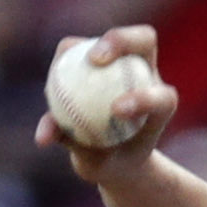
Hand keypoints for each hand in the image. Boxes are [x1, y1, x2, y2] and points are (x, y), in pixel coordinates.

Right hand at [35, 28, 177, 183]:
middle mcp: (146, 75)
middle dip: (121, 40)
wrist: (116, 157)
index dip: (143, 98)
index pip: (161, 95)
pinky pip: (75, 53)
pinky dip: (60, 62)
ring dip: (83, 45)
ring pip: (105, 39)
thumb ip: (76, 149)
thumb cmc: (113, 164)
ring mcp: (123, 62)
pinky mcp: (97, 59)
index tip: (115, 111)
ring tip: (60, 63)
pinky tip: (48, 80)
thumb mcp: (98, 167)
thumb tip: (44, 135)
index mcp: (160, 104)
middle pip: (143, 39)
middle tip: (93, 59)